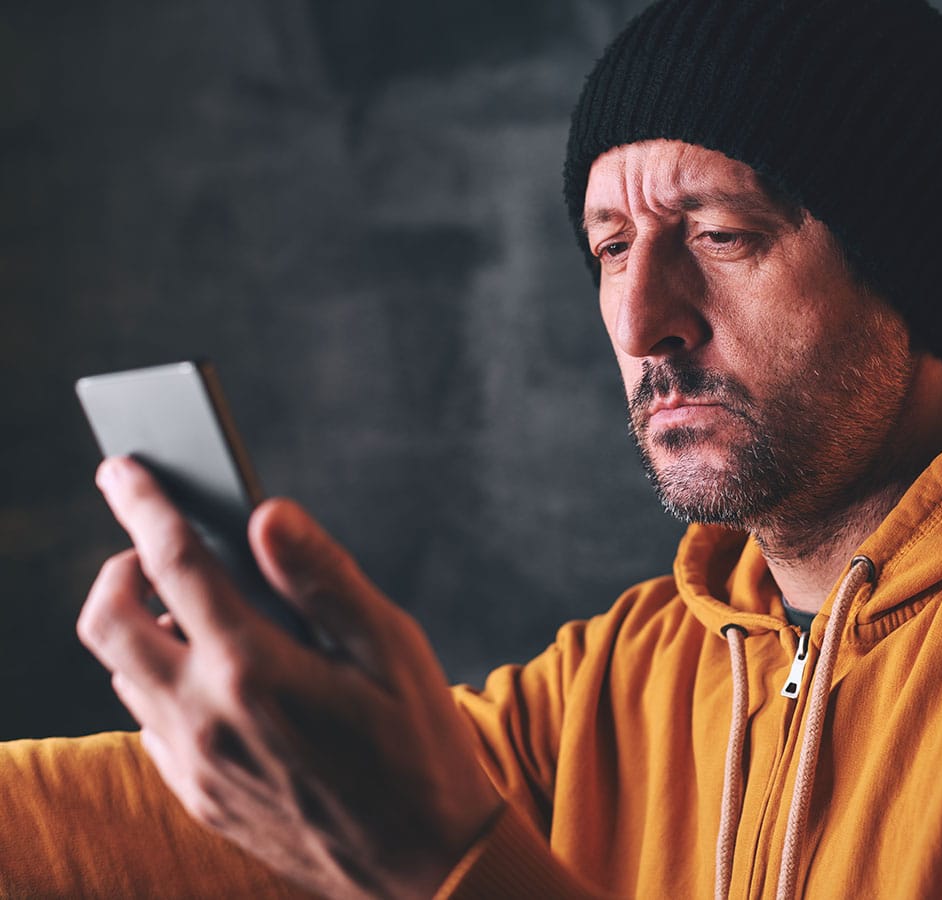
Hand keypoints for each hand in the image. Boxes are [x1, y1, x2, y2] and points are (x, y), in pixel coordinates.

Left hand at [77, 457, 501, 898]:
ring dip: (140, 625)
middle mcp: (205, 717)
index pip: (173, 563)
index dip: (143, 504)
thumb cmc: (420, 744)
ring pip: (120, 672)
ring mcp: (193, 764)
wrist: (423, 864)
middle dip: (119, 567)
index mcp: (254, 668)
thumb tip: (266, 513)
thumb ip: (323, 578)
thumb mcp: (393, 649)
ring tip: (198, 609)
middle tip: (160, 548)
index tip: (123, 467)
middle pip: (108, 620)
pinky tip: (217, 675)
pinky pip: (147, 722)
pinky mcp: (196, 796)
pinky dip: (159, 678)